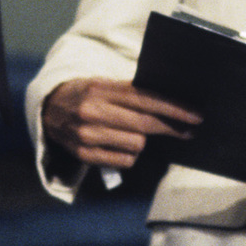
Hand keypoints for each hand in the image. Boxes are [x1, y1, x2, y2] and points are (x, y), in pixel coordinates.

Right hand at [42, 77, 198, 169]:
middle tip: (190, 130)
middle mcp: (92, 111)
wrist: (50, 109)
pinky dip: (129, 155)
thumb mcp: (105, 84)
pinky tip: (123, 146)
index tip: (195, 115)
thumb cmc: (88, 94)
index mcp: (100, 89)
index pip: (145, 99)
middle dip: (171, 127)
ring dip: (143, 141)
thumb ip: (132, 92)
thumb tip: (173, 104)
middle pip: (144, 124)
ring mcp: (86, 135)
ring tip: (136, 134)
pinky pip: (123, 161)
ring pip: (136, 145)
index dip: (173, 108)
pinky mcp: (83, 155)